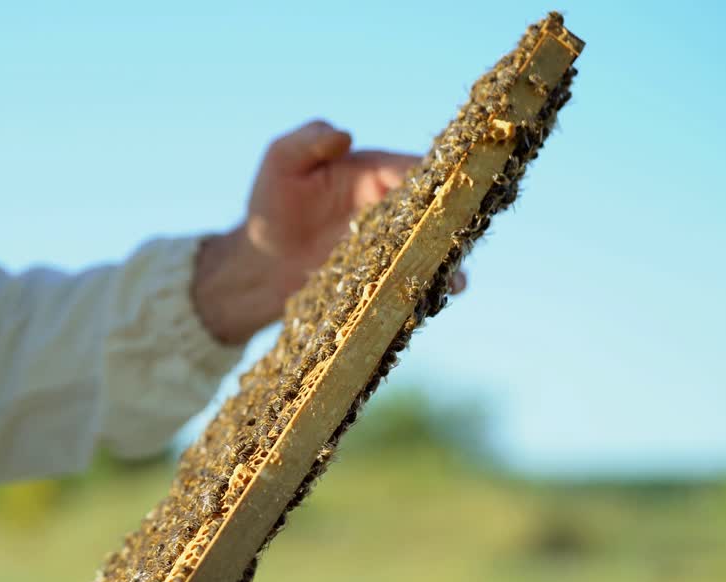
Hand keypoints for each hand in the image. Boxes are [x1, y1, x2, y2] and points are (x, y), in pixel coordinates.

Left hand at [193, 120, 464, 344]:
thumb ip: (308, 140)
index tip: (459, 191)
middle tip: (463, 240)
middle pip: (435, 210)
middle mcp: (391, 205)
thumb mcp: (280, 161)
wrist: (262, 261)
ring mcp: (391, 243)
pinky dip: (425, 289)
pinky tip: (429, 302)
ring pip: (430, 247)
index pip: (417, 168)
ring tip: (455, 280)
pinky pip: (412, 278)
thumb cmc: (271, 203)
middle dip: (453, 222)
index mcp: (375, 171)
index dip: (440, 177)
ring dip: (444, 261)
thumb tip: (345, 136)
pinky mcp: (385, 275)